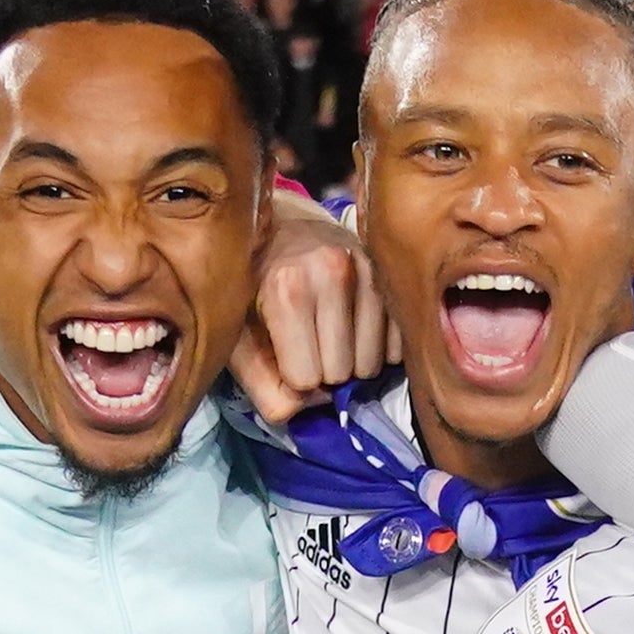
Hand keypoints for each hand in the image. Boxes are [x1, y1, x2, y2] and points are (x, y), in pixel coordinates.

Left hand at [231, 194, 386, 422]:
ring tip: (330, 334)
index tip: (283, 352)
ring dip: (352, 362)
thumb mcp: (237, 336)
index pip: (306, 379)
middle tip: (309, 343)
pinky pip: (395, 347)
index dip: (293, 374)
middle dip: (324, 370)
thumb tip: (304, 407)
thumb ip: (261, 385)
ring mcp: (369, 270)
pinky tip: (355, 327)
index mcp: (286, 287)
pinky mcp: (391, 276)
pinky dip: (377, 349)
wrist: (282, 226)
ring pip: (372, 364)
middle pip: (342, 373)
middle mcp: (333, 272)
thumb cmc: (253, 286)